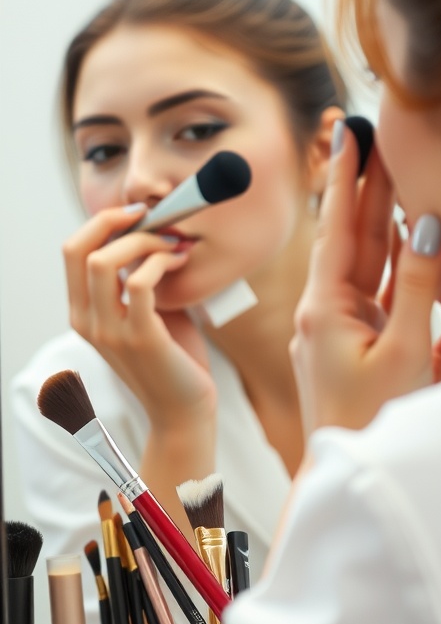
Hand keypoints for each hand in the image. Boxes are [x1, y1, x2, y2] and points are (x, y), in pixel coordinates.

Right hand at [63, 205, 216, 433]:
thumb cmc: (172, 357)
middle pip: (79, 249)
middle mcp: (88, 322)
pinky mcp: (141, 338)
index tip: (137, 213)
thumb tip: (150, 234)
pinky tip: (180, 262)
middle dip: (116, 221)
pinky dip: (160, 262)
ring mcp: (111, 331)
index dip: (100, 222)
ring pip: (105, 261)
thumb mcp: (145, 312)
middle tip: (156, 219)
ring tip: (174, 245)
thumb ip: (136, 279)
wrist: (184, 410)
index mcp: (83, 313)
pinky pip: (140, 283)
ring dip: (144, 241)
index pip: (73, 250)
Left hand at [290, 124, 440, 435]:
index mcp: (325, 308)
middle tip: (375, 139)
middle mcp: (328, 312)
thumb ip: (420, 288)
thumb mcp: (405, 353)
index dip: (344, 177)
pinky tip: (435, 261)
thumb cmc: (370, 422)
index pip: (337, 227)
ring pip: (373, 267)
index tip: (344, 133)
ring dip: (389, 227)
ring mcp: (343, 330)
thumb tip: (428, 229)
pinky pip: (390, 304)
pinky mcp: (362, 348)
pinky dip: (413, 284)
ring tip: (401, 181)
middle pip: (354, 239)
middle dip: (367, 189)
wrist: (349, 477)